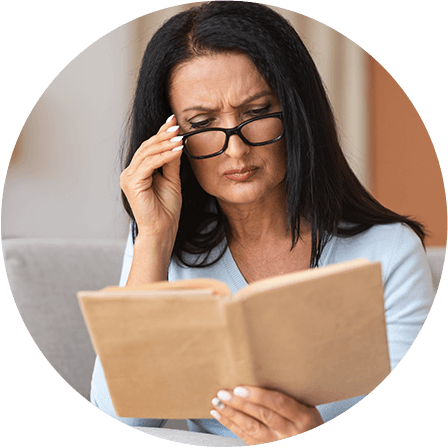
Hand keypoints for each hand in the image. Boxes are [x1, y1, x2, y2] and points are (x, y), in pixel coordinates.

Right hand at [120, 115, 183, 241]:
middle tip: (177, 125)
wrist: (162, 229)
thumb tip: (177, 141)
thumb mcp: (172, 180)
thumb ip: (171, 162)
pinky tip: (177, 150)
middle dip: (163, 135)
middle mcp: (130, 173)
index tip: (173, 121)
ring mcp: (129, 177)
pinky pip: (150, 164)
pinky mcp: (132, 183)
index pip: (150, 148)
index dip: (161, 133)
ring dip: (165, 143)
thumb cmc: (166, 209)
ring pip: (147, 153)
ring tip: (180, 137)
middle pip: (147, 147)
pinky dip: (164, 156)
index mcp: (138, 172)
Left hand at [211, 386, 323, 444]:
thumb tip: (265, 371)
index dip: (258, 395)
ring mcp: (278, 443)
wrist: (311, 439)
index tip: (240, 388)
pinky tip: (221, 416)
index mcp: (303, 416)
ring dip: (232, 415)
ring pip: (252, 429)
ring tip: (217, 403)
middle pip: (262, 416)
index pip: (278, 403)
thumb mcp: (309, 406)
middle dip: (239, 404)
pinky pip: (247, 438)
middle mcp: (291, 432)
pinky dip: (232, 426)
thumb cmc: (310, 421)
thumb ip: (290, 393)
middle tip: (223, 393)